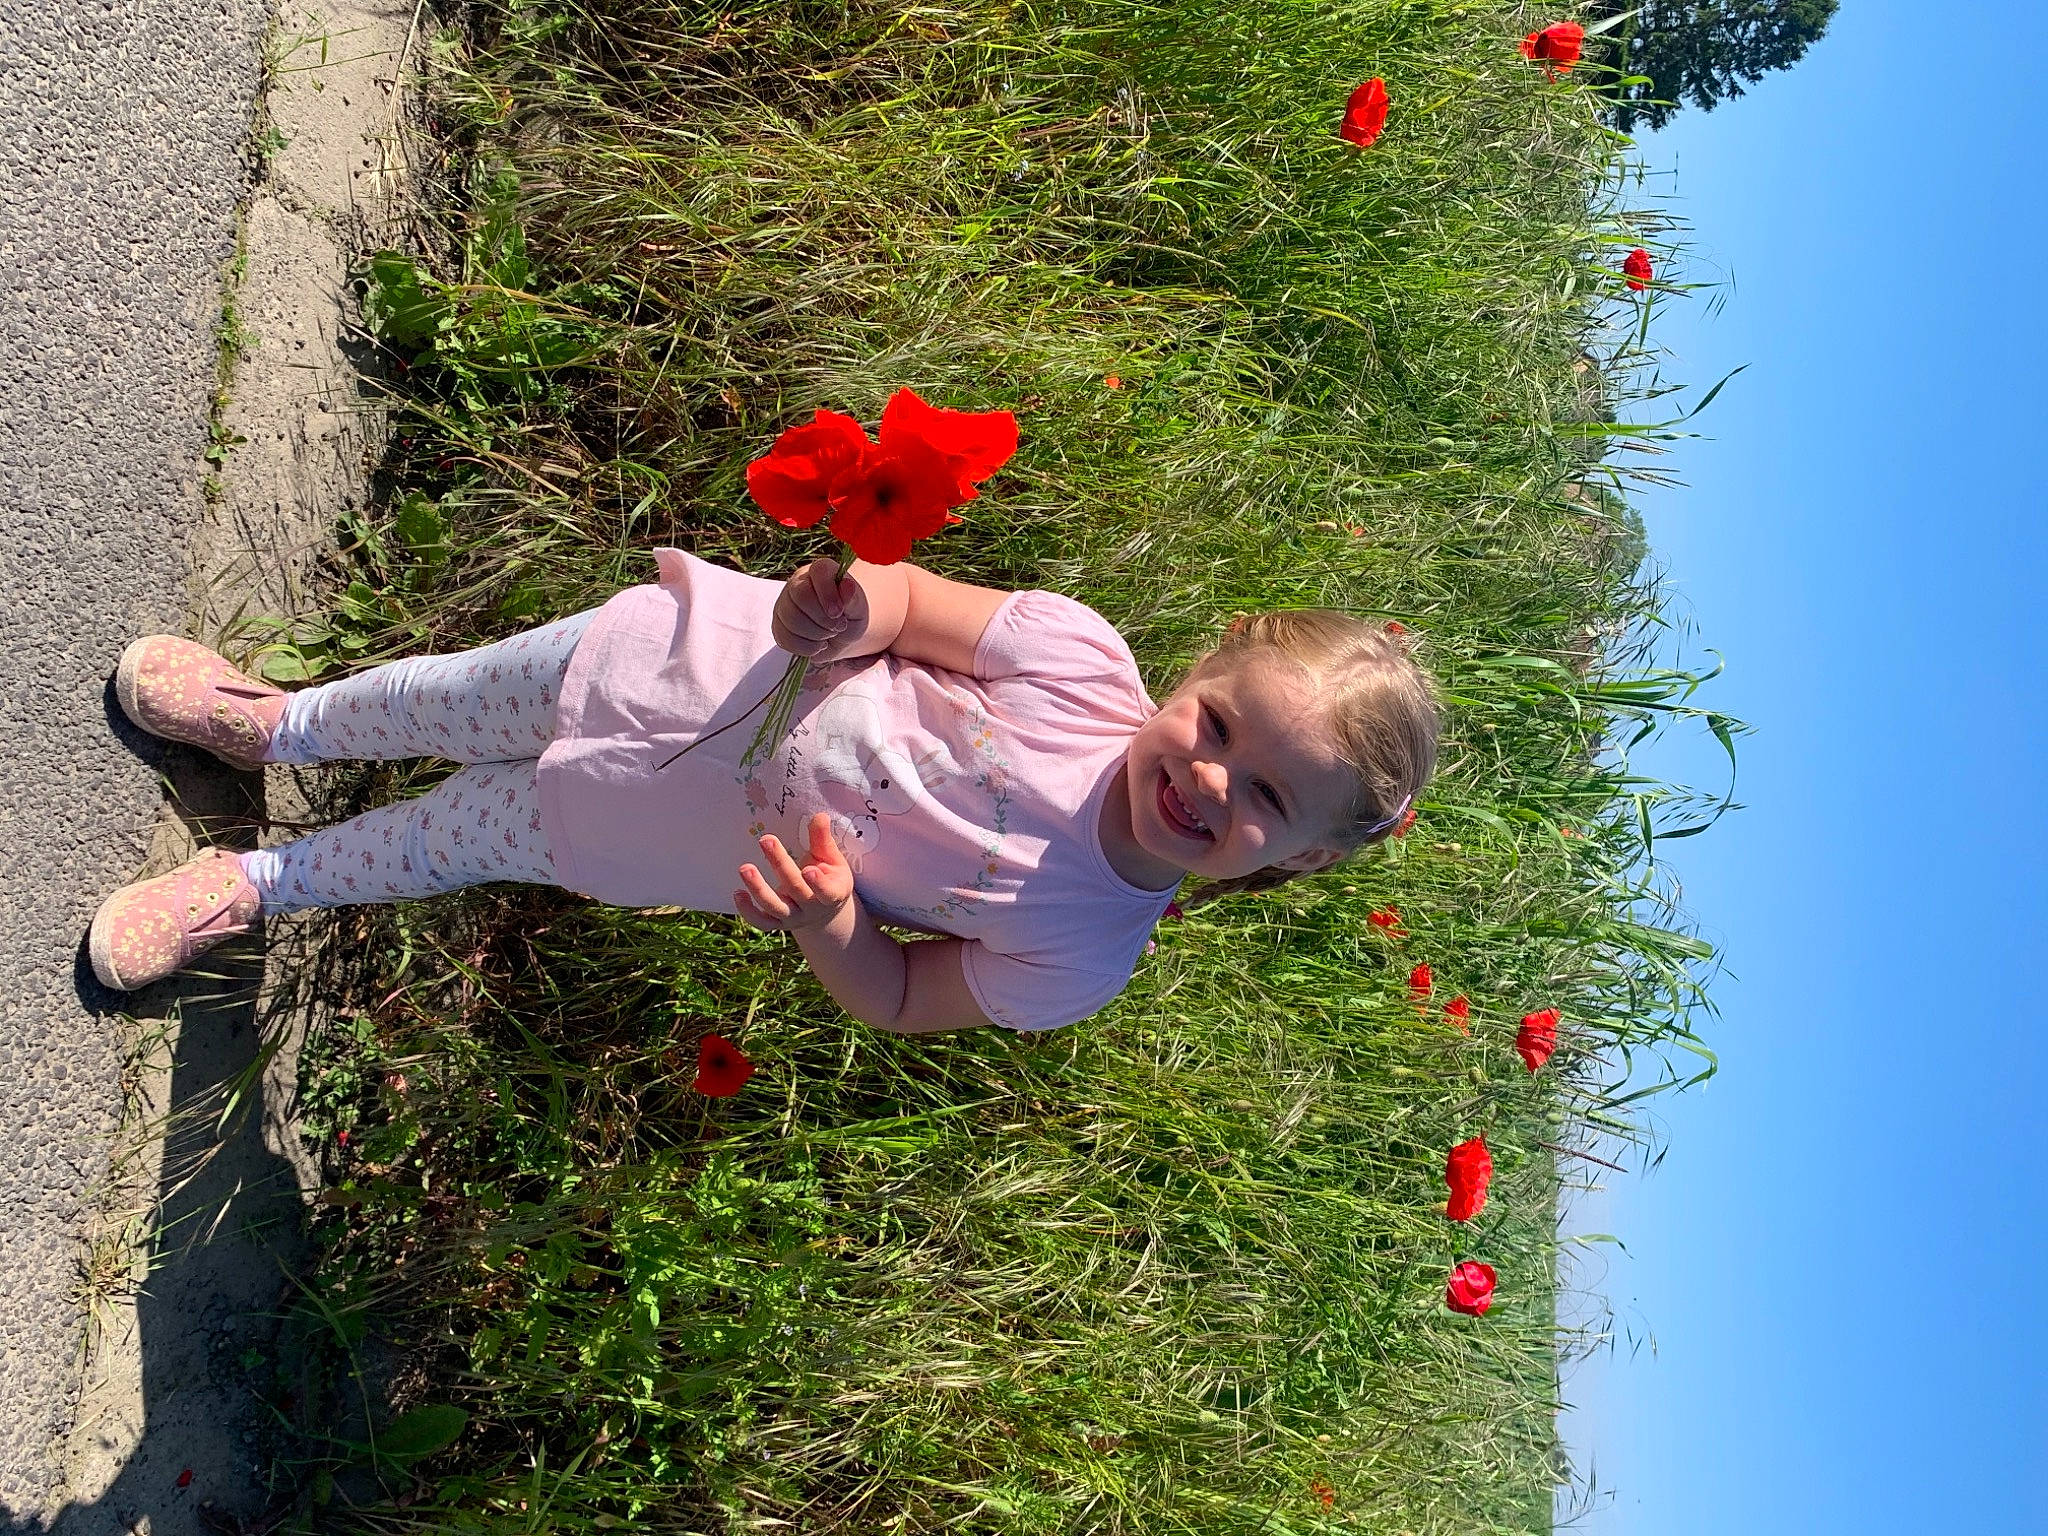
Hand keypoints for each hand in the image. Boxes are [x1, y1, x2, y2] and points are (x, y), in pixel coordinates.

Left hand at [734, 813, 856, 932]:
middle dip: (780, 864)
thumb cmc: (829, 877)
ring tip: (745, 868)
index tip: (808, 869)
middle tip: (766, 840)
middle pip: (795, 888)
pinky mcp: (777, 923)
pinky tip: (738, 893)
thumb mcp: (832, 859)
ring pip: (774, 907)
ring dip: (758, 888)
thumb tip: (819, 815)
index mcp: (832, 894)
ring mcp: (793, 918)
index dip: (818, 883)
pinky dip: (747, 911)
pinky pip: (761, 922)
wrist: (823, 908)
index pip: (827, 892)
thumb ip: (823, 840)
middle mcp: (811, 908)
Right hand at [772, 557, 869, 662]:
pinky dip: (806, 648)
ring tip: (829, 635)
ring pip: (791, 619)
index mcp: (821, 571)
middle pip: (800, 596)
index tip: (838, 613)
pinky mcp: (778, 625)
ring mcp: (784, 604)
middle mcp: (798, 582)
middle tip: (838, 627)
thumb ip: (853, 599)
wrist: (841, 636)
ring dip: (816, 635)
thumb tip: (848, 585)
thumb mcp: (858, 609)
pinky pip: (785, 638)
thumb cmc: (850, 617)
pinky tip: (818, 644)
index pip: (819, 571)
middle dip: (823, 619)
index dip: (828, 594)